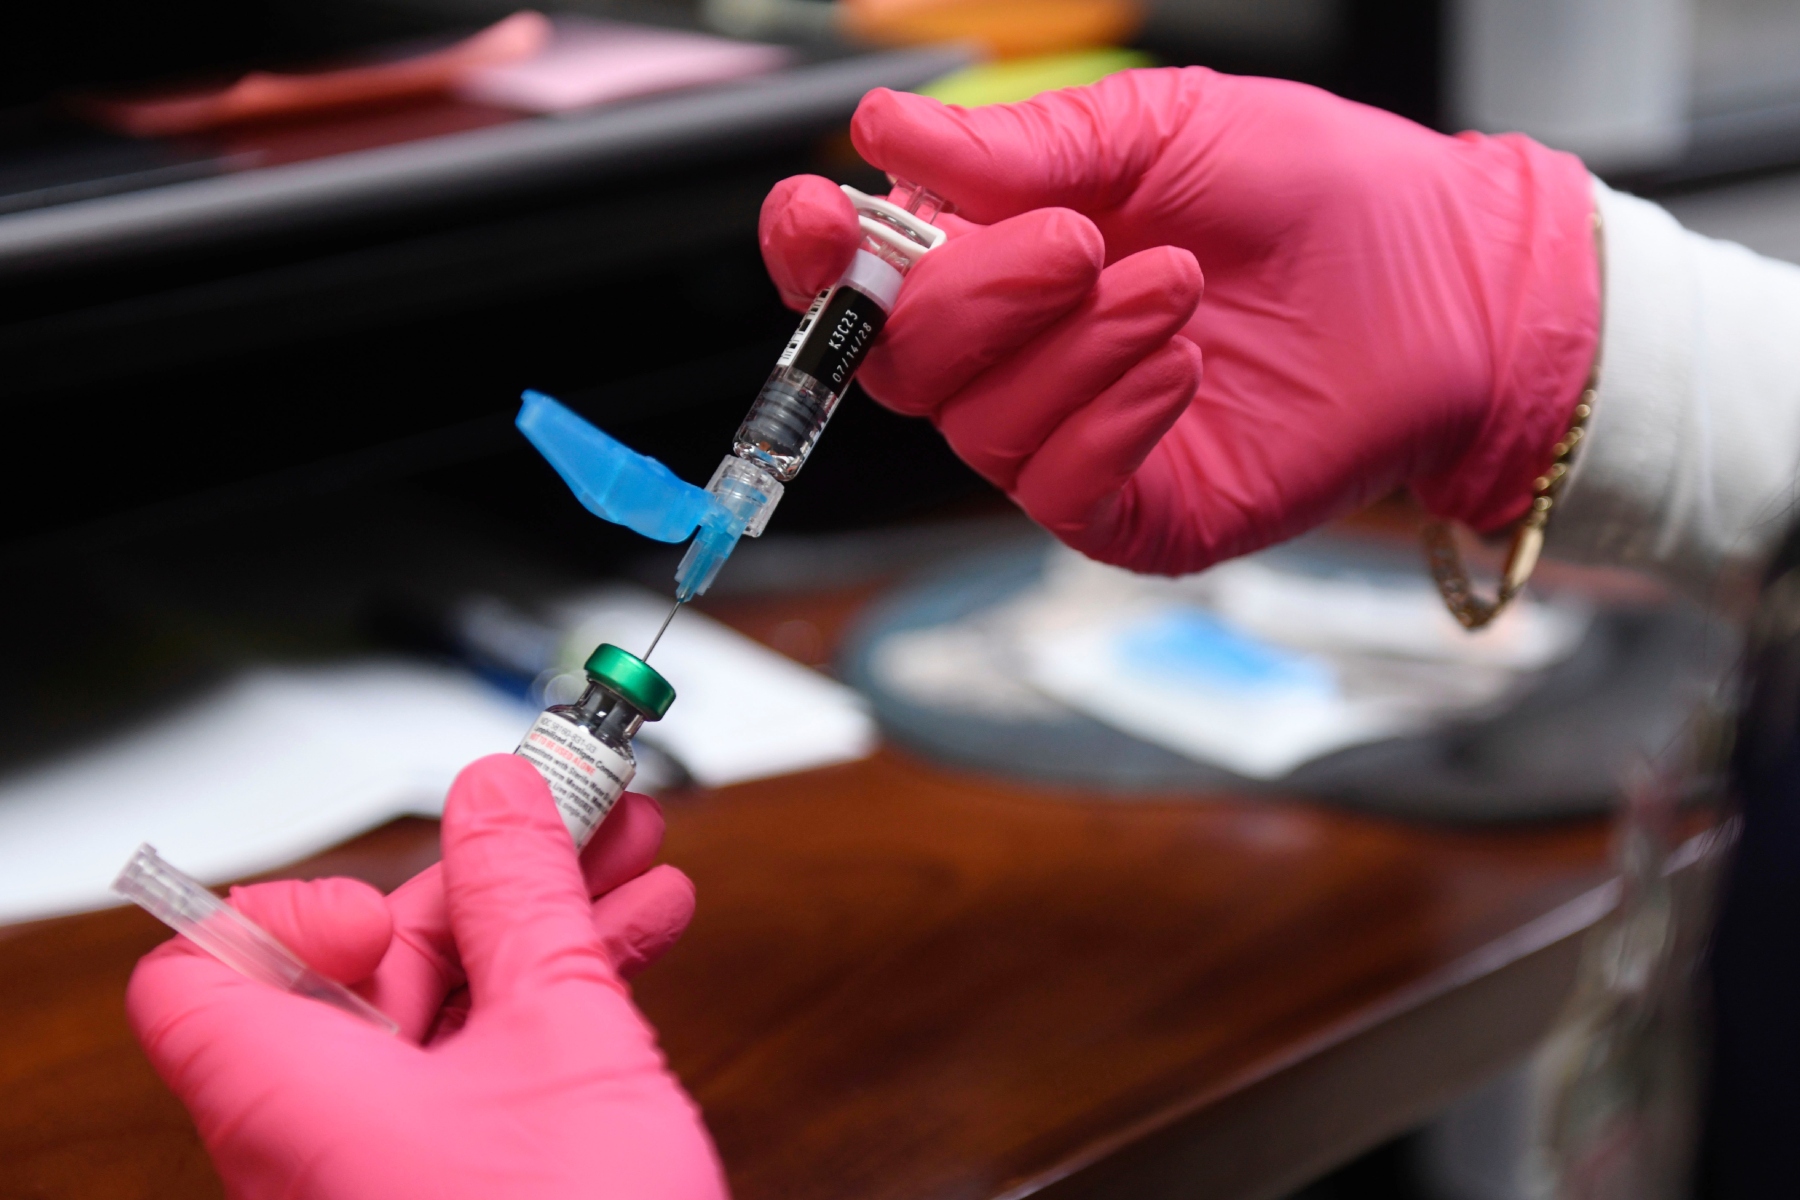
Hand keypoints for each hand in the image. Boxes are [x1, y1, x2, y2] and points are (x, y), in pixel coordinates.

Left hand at [127, 755, 726, 1199]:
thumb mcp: (565, 1042)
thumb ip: (525, 902)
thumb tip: (497, 802)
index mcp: (290, 1100)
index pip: (206, 969)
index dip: (300, 904)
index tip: (415, 873)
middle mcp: (319, 1138)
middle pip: (364, 967)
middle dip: (485, 874)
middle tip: (573, 814)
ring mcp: (394, 1167)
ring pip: (447, 1010)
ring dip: (543, 922)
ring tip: (632, 859)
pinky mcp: (462, 1186)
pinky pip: (490, 1064)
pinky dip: (558, 994)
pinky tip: (639, 938)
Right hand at [760, 70, 1599, 572]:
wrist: (1450, 285)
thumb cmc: (1317, 195)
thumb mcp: (1164, 127)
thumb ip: (1023, 146)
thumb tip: (883, 131)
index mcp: (1003, 256)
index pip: (865, 282)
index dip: (818, 258)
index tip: (820, 214)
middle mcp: (1020, 358)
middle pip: (901, 365)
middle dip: (969, 297)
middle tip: (1077, 241)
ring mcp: (1073, 442)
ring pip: (978, 427)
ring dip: (1068, 349)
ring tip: (1175, 287)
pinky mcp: (1135, 514)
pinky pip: (1060, 490)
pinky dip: (1107, 419)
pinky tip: (1181, 366)